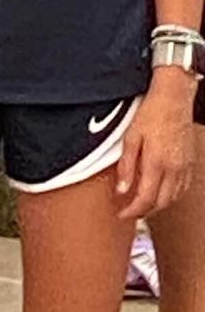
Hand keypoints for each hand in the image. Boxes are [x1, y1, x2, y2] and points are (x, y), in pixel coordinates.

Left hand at [116, 73, 196, 218]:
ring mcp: (185, 167)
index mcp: (157, 163)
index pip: (145, 199)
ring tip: (142, 203)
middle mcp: (174, 169)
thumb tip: (121, 190)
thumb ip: (126, 166)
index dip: (132, 211)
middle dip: (144, 212)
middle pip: (161, 203)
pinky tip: (160, 191)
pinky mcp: (190, 162)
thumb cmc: (151, 112)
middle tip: (129, 212)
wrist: (175, 97)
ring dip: (157, 205)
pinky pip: (182, 188)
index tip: (121, 214)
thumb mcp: (131, 137)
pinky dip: (170, 195)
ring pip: (173, 198)